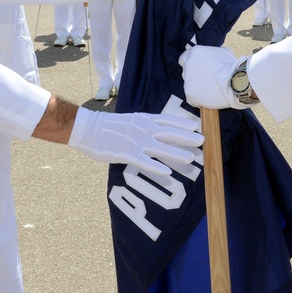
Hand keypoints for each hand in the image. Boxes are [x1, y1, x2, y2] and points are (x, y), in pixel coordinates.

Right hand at [69, 108, 202, 176]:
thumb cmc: (110, 126)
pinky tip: (167, 173)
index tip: (196, 127)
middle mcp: (143, 129)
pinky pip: (144, 162)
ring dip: (176, 154)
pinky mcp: (126, 154)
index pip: (167, 121)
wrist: (89, 128)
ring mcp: (135, 141)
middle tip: (202, 142)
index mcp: (144, 119)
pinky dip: (156, 167)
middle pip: (168, 134)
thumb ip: (145, 124)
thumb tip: (159, 128)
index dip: (182, 125)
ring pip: (160, 148)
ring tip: (190, 159)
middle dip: (186, 138)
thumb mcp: (131, 119)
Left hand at [179, 46, 249, 109]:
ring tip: (210, 89)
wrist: (234, 82)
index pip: (184, 58)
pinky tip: (209, 97)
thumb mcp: (223, 52)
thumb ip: (212, 54)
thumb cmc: (231, 66)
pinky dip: (199, 99)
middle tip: (207, 79)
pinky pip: (192, 98)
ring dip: (197, 87)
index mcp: (194, 52)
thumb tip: (212, 58)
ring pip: (189, 85)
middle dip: (195, 76)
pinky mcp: (190, 94)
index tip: (197, 69)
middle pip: (187, 72)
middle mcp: (188, 65)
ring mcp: (187, 80)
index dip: (191, 64)